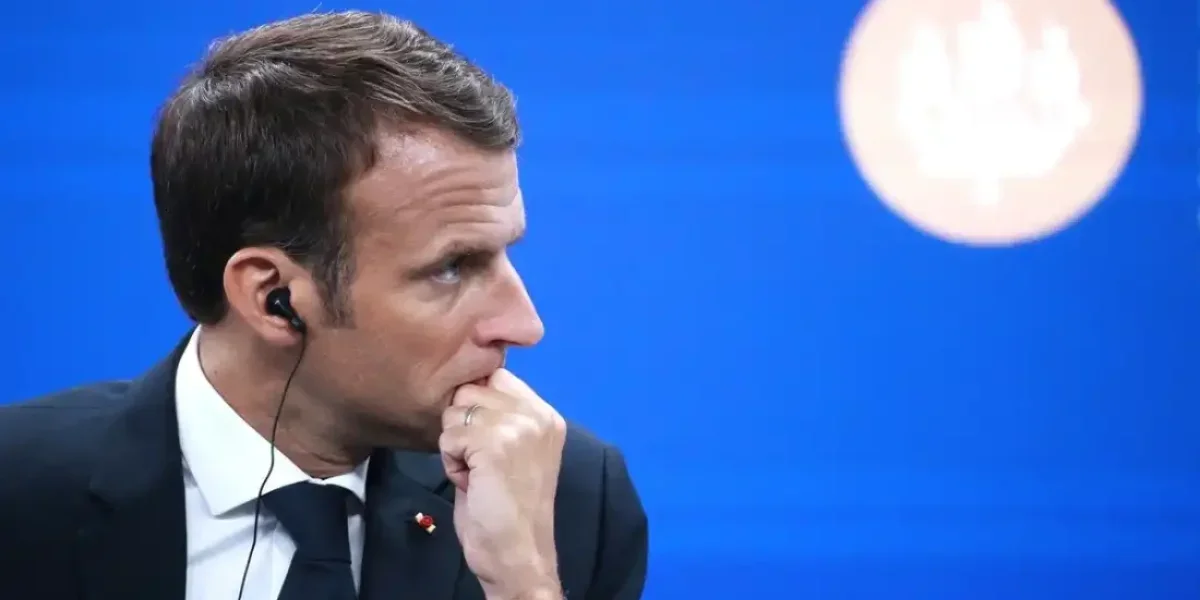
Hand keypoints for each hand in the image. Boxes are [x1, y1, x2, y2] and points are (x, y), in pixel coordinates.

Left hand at [440, 369, 566, 599]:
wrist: (517, 553)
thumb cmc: (509, 508)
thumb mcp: (512, 450)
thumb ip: (498, 418)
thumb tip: (463, 387)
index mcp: (545, 415)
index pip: (497, 376)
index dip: (477, 403)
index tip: (482, 440)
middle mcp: (537, 414)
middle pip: (471, 389)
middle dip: (463, 425)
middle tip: (480, 461)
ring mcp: (518, 426)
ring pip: (455, 412)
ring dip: (455, 445)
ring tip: (477, 473)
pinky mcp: (495, 443)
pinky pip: (449, 436)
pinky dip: (451, 461)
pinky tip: (471, 482)